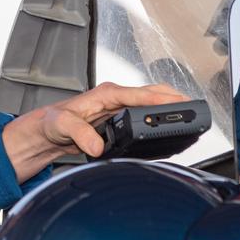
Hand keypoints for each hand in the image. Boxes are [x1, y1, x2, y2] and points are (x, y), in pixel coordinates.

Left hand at [1, 81, 186, 182]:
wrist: (45, 133)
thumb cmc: (50, 123)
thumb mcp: (61, 126)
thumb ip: (79, 133)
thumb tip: (96, 145)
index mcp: (105, 94)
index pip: (139, 94)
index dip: (160, 98)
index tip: (179, 102)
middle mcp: (114, 98)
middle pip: (152, 94)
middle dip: (174, 99)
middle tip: (195, 109)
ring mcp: (118, 109)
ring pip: (151, 104)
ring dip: (169, 108)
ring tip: (190, 116)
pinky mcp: (119, 120)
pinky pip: (145, 116)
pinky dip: (159, 119)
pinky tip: (169, 127)